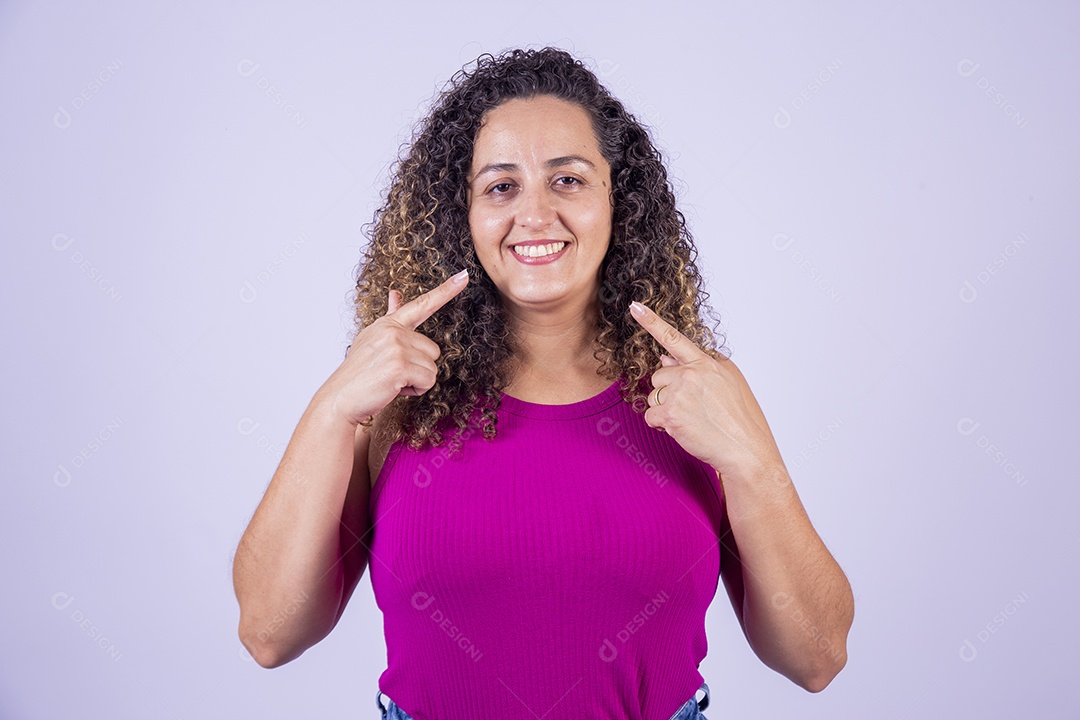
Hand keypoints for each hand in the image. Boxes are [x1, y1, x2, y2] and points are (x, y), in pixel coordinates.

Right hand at [320, 270, 468, 425]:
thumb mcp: (373, 338)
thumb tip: (395, 294)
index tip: (464, 276)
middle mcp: (393, 331)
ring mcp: (396, 347)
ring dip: (417, 381)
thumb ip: (391, 317)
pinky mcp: (399, 366)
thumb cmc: (359, 372)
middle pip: (434, 350)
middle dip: (419, 367)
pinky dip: (415, 390)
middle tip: (394, 373)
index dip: (446, 290)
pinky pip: (427, 381)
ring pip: (432, 368)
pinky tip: (394, 389)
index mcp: (389, 324)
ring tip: (392, 381)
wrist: (341, 397)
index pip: (422, 304)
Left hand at [628, 300, 783, 479]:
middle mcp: (693, 372)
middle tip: (692, 409)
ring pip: (653, 396)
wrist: (746, 450)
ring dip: (664, 410)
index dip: (652, 321)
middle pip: (658, 375)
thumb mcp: (728, 384)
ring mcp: (681, 391)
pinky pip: (650, 416)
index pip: (674, 338)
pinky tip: (682, 429)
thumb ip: (699, 367)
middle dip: (667, 392)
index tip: (635, 307)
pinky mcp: (671, 412)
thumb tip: (666, 358)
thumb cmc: (740, 420)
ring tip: (691, 420)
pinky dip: (660, 425)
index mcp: (707, 363)